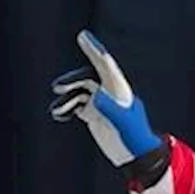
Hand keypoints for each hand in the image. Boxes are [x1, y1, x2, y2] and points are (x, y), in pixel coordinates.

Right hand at [49, 30, 162, 166]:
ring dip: (66, 99)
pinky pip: (75, 104)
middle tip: (58, 87)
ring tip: (57, 111)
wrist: (137, 157)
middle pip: (88, 77)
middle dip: (72, 80)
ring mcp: (101, 103)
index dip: (94, 50)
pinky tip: (58, 114)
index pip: (106, 66)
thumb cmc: (135, 139)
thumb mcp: (124, 124)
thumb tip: (96, 96)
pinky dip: (65, 108)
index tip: (83, 37)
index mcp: (120, 91)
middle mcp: (110, 94)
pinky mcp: (94, 114)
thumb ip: (112, 109)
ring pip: (79, 91)